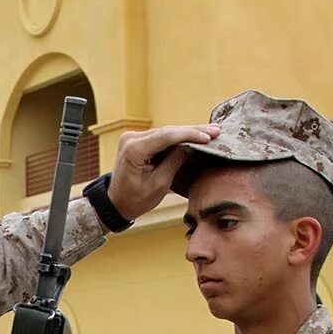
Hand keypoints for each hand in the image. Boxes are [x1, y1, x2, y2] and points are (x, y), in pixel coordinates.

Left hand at [107, 124, 221, 219]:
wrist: (116, 203)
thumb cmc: (136, 199)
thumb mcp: (159, 184)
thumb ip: (174, 162)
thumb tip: (191, 146)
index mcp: (134, 150)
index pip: (167, 136)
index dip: (190, 135)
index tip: (209, 137)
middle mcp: (131, 138)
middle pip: (168, 131)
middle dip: (193, 131)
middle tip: (216, 131)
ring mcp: (133, 137)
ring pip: (166, 132)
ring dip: (188, 132)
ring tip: (211, 132)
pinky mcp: (137, 140)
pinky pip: (161, 136)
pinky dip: (177, 137)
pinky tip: (195, 134)